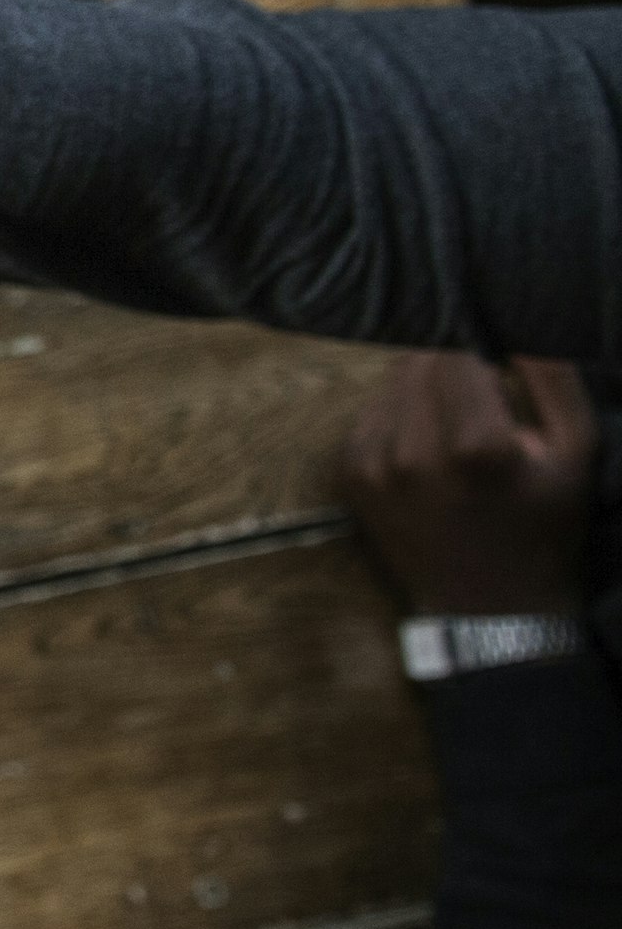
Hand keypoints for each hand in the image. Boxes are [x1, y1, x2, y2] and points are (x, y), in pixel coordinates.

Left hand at [341, 353, 598, 615]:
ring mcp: (373, 464)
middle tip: (484, 387)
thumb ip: (552, 378)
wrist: (488, 606)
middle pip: (420, 359)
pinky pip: (372, 413)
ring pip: (392, 382)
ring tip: (459, 417)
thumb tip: (515, 322)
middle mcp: (413, 451)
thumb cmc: (544, 525)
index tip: (498, 353)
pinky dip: (399, 413)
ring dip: (424, 384)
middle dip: (452, 359)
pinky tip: (429, 441)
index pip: (458, 347)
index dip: (480, 341)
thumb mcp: (577, 451)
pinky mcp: (349, 475)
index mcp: (476, 444)